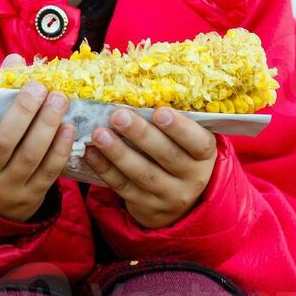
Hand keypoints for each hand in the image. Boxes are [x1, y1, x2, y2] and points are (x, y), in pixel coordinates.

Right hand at [0, 53, 75, 221]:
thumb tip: (15, 60)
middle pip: (1, 144)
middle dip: (22, 113)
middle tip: (38, 88)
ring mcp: (7, 190)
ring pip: (29, 156)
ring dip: (47, 125)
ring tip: (59, 100)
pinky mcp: (32, 197)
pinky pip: (49, 172)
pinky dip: (60, 148)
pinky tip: (68, 127)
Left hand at [83, 105, 217, 228]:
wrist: (178, 205)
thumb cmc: (179, 157)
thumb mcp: (187, 143)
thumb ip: (172, 123)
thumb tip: (140, 88)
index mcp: (204, 157)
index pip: (199, 143)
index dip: (180, 128)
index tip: (160, 111)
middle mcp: (192, 179)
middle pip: (167, 156)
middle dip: (141, 134)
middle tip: (118, 115)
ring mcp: (169, 196)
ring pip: (143, 174)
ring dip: (118, 152)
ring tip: (98, 134)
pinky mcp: (145, 207)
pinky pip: (122, 187)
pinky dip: (104, 169)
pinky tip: (90, 152)